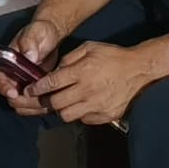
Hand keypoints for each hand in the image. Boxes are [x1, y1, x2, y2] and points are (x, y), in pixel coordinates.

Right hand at [0, 17, 61, 115]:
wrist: (52, 35)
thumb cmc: (40, 31)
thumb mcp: (35, 32)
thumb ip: (30, 42)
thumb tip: (29, 56)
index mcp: (6, 60)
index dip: (2, 88)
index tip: (13, 93)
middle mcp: (12, 74)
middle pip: (9, 95)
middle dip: (20, 100)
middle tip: (34, 99)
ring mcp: (23, 82)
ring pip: (21, 101)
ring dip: (31, 104)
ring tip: (45, 100)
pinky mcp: (34, 87)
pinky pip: (33, 101)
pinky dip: (40, 104)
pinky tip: (51, 100)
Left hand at [37, 40, 157, 126]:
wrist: (140, 70)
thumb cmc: (113, 56)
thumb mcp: (90, 47)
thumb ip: (70, 58)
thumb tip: (54, 72)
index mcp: (82, 71)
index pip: (51, 83)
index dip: (36, 88)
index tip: (28, 90)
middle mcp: (87, 90)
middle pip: (55, 103)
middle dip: (45, 101)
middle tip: (43, 98)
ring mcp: (96, 105)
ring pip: (66, 115)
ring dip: (61, 109)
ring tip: (63, 102)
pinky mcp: (104, 115)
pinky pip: (83, 119)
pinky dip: (78, 113)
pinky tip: (81, 105)